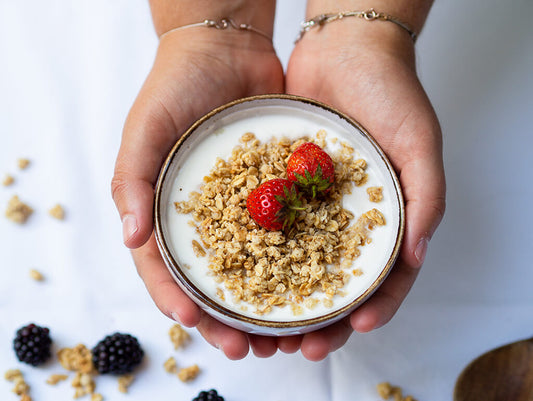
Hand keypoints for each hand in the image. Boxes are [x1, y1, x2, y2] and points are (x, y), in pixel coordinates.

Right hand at [111, 28, 283, 358]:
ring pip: (256, 267)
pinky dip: (299, 261)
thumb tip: (130, 239)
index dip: (178, 300)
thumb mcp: (144, 129)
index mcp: (166, 212)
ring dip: (267, 304)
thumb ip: (132, 181)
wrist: (225, 50)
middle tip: (249, 347)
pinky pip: (289, 232)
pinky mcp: (276, 193)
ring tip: (286, 334)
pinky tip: (314, 282)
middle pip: (215, 281)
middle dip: (228, 319)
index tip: (198, 324)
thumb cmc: (174, 86)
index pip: (166, 268)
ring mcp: (243, 208)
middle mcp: (208, 218)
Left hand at [281, 21, 445, 359]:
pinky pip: (268, 226)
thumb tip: (418, 254)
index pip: (384, 277)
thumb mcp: (419, 140)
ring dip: (280, 299)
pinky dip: (255, 254)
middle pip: (333, 282)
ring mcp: (313, 206)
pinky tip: (238, 276)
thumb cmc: (391, 91)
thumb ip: (425, 195)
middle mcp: (346, 218)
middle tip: (297, 347)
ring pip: (295, 264)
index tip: (354, 329)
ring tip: (261, 328)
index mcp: (386, 217)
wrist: (344, 49)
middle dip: (318, 319)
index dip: (372, 308)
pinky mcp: (281, 188)